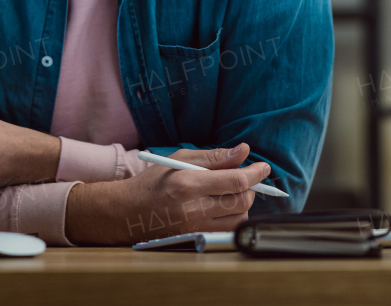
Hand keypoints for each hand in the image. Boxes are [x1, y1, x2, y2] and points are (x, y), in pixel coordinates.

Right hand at [65, 143, 268, 245]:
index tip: (264, 167)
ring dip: (242, 204)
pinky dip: (232, 218)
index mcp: (188, 184)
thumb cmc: (153, 181)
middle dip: (251, 189)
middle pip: (242, 202)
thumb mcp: (179, 159)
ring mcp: (195, 228)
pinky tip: (223, 208)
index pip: (235, 181)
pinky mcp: (196, 240)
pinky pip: (227, 231)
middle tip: (244, 179)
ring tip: (230, 193)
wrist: (127, 212)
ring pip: (239, 219)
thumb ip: (214, 156)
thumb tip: (244, 151)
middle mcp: (192, 209)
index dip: (255, 174)